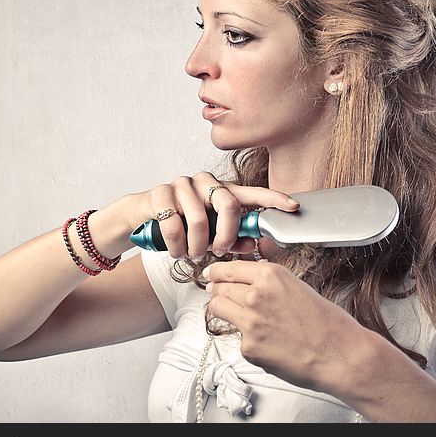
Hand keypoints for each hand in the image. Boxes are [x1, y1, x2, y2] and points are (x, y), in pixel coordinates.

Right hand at [124, 173, 299, 258]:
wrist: (142, 217)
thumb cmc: (182, 225)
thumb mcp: (210, 234)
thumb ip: (232, 238)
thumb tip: (253, 244)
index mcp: (221, 190)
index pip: (252, 193)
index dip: (274, 200)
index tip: (293, 206)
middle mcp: (205, 182)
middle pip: (228, 205)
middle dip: (226, 235)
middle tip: (218, 250)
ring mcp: (182, 184)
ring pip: (199, 219)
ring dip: (197, 246)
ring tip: (192, 254)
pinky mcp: (160, 192)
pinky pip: (174, 223)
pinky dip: (176, 245)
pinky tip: (176, 250)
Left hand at [203, 259, 365, 392]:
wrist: (340, 354)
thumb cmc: (328, 323)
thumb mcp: (298, 286)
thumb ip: (270, 278)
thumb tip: (251, 267)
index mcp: (270, 275)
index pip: (229, 268)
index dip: (217, 270)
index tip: (212, 272)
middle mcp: (256, 295)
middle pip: (218, 287)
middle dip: (217, 289)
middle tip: (217, 292)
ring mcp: (249, 322)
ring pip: (217, 308)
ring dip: (223, 309)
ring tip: (237, 315)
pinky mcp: (249, 347)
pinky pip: (237, 337)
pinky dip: (246, 338)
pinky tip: (266, 341)